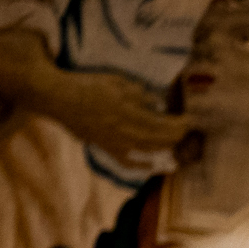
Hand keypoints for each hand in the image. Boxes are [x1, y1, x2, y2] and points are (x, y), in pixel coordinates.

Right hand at [36, 67, 187, 165]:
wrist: (58, 97)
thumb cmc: (88, 85)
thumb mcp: (118, 81)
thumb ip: (140, 93)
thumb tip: (159, 103)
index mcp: (130, 113)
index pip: (164, 124)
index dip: (180, 124)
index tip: (191, 120)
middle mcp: (126, 132)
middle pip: (160, 139)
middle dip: (177, 136)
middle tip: (187, 131)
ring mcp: (116, 142)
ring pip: (148, 150)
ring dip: (166, 149)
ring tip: (178, 145)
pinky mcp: (105, 147)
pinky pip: (127, 161)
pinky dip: (142, 165)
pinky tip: (153, 166)